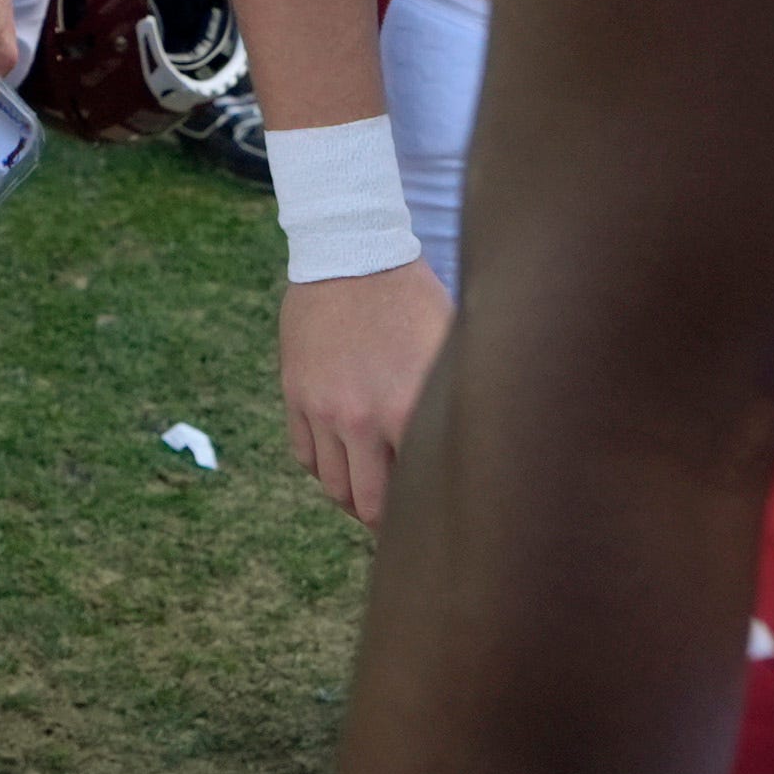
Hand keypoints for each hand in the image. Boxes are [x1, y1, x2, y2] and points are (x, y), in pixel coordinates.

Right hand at [281, 257, 455, 529]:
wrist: (351, 253)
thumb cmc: (412, 297)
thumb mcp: (445, 347)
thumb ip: (452, 401)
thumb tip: (478, 443)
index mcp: (405, 410)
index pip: (413, 492)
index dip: (426, 511)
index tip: (437, 518)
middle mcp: (359, 419)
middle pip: (366, 504)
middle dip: (385, 520)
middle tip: (402, 520)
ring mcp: (321, 409)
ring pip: (332, 485)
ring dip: (353, 495)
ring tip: (373, 489)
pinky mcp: (295, 394)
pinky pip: (305, 455)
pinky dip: (324, 466)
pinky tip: (345, 457)